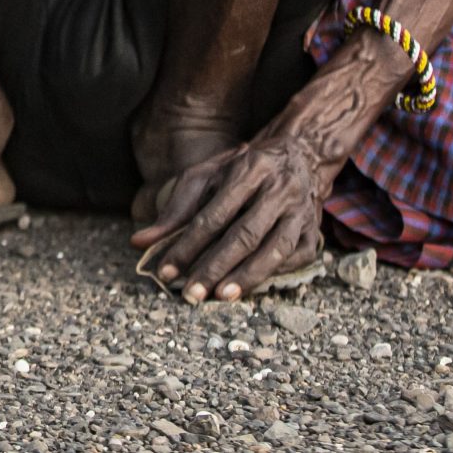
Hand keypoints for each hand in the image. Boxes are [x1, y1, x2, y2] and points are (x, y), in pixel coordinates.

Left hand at [129, 127, 335, 302]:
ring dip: (246, 277)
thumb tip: (138, 242)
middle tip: (190, 293)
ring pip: (273, 250)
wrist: (299, 157)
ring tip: (219, 296)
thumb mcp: (205, 176)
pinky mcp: (314, 233)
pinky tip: (246, 287)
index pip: (213, 214)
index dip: (188, 245)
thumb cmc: (241, 169)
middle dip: (214, 267)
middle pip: (244, 234)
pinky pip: (292, 260)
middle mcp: (279, 190)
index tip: (165, 270)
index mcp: (249, 169)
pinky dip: (269, 275)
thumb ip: (174, 209)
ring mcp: (300, 212)